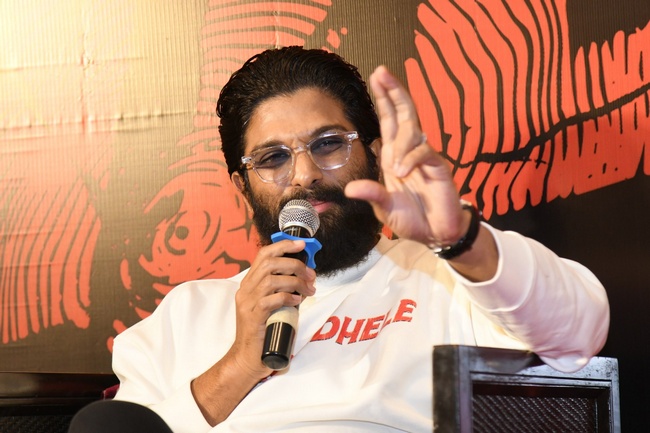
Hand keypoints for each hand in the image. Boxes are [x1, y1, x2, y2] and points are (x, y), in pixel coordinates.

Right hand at [229, 240, 315, 378]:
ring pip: (272, 280)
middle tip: (311, 275)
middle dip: (295, 265)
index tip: (302, 245)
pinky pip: (271, 300)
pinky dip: (287, 297)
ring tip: (308, 291)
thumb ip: (283, 290)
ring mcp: (247, 303)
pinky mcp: (253, 318)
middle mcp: (246, 290)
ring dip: (295, 282)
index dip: (283, 246)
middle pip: (270, 264)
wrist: (247, 359)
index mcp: (249, 284)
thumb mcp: (272, 305)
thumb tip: (305, 277)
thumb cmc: (264, 332)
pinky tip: (297, 301)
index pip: (263, 255)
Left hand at [345, 66, 468, 246]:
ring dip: (400, 144)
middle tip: (381, 71)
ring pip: (412, 131)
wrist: (436, 234)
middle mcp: (408, 151)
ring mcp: (424, 157)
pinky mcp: (438, 166)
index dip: (384, 99)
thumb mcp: (385, 209)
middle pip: (403, 114)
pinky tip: (403, 172)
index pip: (388, 121)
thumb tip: (350, 189)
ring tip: (394, 168)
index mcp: (393, 156)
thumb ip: (371, 195)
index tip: (377, 76)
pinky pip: (424, 152)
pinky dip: (411, 159)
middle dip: (392, 92)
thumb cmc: (411, 219)